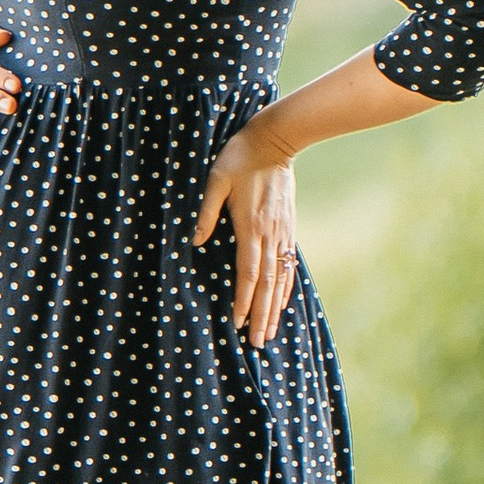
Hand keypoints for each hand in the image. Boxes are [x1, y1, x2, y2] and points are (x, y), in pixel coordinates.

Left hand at [192, 120, 299, 344]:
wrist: (275, 140)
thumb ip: (206, 211)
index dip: (243, 300)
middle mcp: (269, 235)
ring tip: (270, 333)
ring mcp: (282, 233)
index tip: (238, 323)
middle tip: (257, 343)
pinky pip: (288, 264)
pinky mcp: (288, 228)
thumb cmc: (239, 158)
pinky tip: (282, 302)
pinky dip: (285, 287)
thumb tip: (195, 240)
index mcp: (250, 227)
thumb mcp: (215, 180)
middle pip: (266, 284)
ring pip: (279, 278)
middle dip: (261, 315)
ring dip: (274, 308)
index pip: (247, 272)